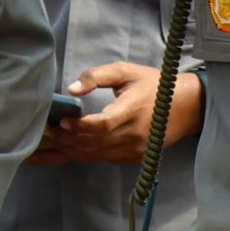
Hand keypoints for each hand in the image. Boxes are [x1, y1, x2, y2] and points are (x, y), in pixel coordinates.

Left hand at [26, 63, 203, 164]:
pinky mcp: (132, 159)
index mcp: (132, 111)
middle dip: (65, 138)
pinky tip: (67, 146)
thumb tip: (72, 89)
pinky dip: (82, 153)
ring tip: (50, 138)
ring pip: (94, 155)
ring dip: (70, 148)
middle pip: (93, 143)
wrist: (186, 107)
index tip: (61, 120)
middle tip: (43, 130)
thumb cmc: (152, 85)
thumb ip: (98, 76)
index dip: (80, 126)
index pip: (102, 125)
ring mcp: (133, 151)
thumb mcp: (126, 71)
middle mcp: (133, 136)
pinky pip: (102, 159)